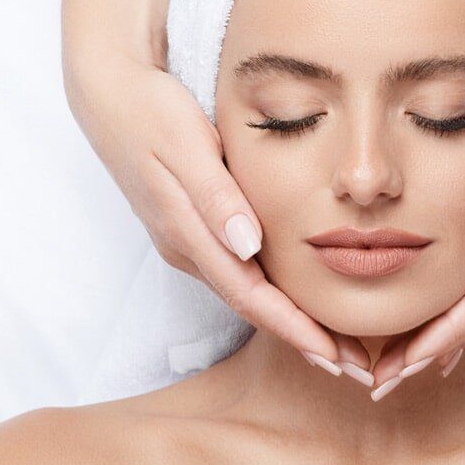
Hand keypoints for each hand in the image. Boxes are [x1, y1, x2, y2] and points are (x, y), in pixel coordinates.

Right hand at [64, 50, 370, 379]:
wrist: (107, 94)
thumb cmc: (150, 111)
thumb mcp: (186, 145)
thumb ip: (216, 197)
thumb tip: (248, 247)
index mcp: (188, 234)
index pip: (251, 297)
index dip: (295, 330)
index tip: (336, 358)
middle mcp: (187, 248)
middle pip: (254, 308)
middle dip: (304, 341)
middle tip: (356, 370)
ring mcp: (187, 241)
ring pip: (248, 293)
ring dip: (293, 322)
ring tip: (342, 346)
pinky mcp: (192, 228)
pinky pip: (240, 272)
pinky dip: (275, 293)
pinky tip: (302, 299)